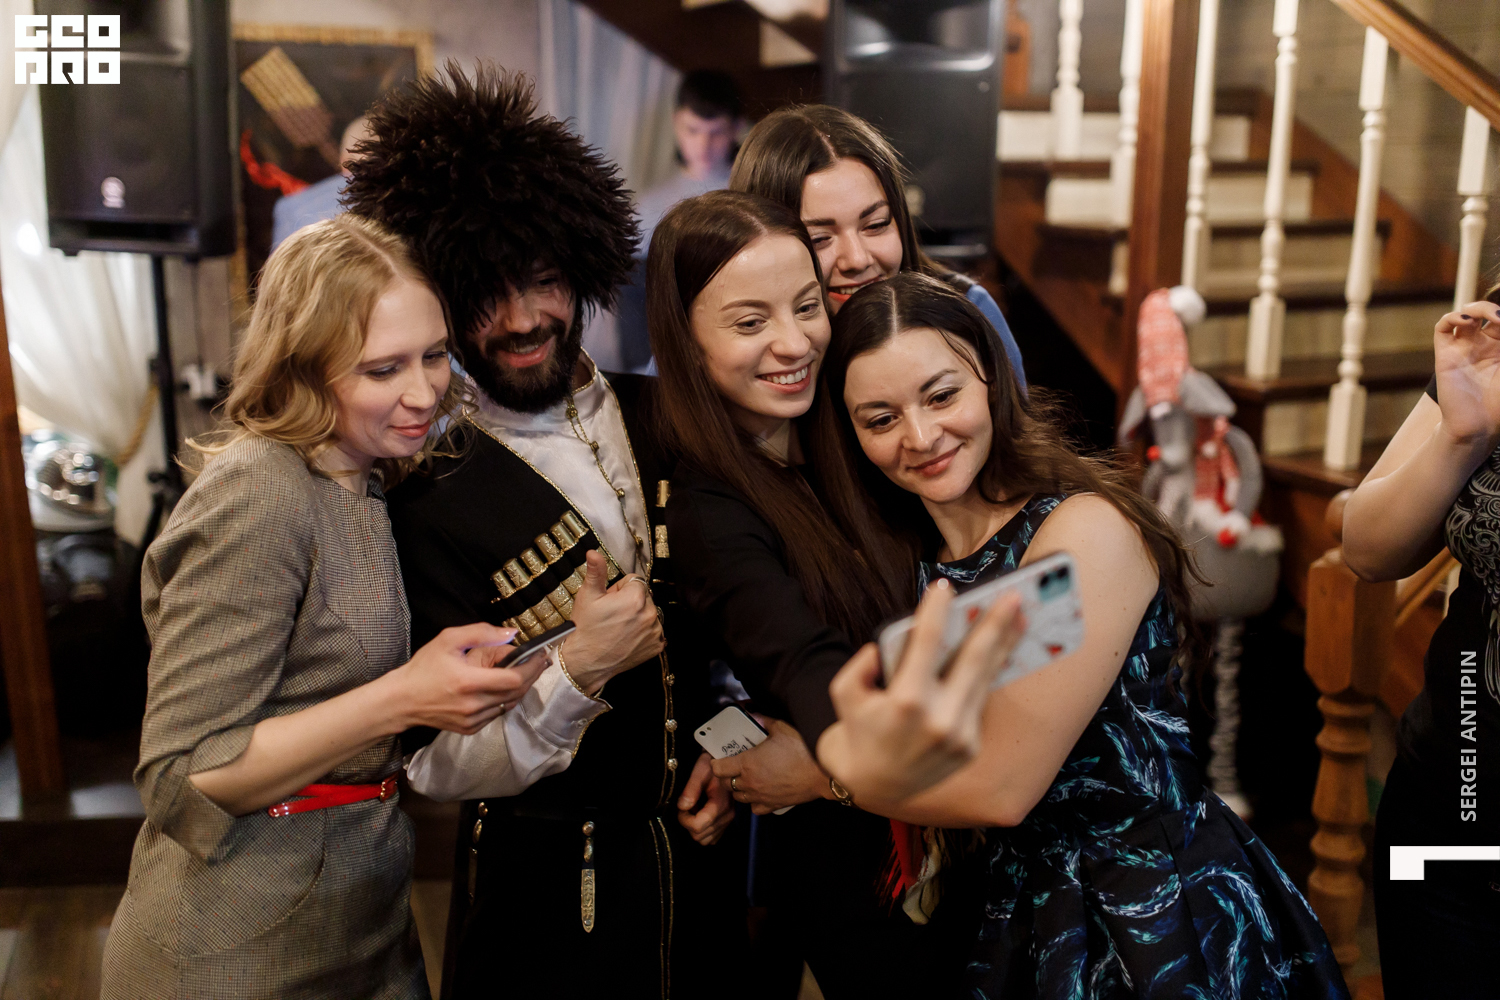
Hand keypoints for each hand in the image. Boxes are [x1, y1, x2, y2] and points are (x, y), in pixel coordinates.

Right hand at [390, 623, 542, 733]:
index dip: (531, 667)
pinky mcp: (470, 728)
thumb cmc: (424, 668)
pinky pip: (497, 713)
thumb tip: (511, 633)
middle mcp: (473, 705)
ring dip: (519, 688)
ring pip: (509, 704)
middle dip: (532, 676)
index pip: (514, 679)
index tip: (539, 656)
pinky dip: (504, 700)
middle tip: (538, 662)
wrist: (402, 700)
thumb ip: (482, 632)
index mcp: (468, 682)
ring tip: (522, 671)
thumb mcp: (448, 639)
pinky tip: (500, 687)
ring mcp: (472, 720)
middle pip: (517, 693)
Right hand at [559, 550, 664, 694]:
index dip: (620, 589)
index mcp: (635, 598)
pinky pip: (655, 632)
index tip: (610, 601)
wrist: (586, 661)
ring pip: (649, 614)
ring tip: (619, 627)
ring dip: (639, 617)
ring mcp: (654, 632)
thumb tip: (594, 552)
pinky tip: (628, 638)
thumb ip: (597, 571)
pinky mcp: (656, 647)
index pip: (635, 581)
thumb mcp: (588, 596)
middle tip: (612, 614)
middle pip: (644, 597)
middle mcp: (650, 614)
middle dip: (630, 602)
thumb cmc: (585, 628)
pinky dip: (644, 633)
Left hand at [676, 753, 734, 844]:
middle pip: (700, 836)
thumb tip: (682, 807)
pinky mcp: (727, 821)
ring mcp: (728, 820)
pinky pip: (712, 837)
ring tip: (694, 809)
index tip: (681, 806)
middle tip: (687, 805)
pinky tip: (701, 814)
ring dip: (695, 827)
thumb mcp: (699, 771)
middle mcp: (727, 816)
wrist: (728, 761)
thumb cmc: (711, 764)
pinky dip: (703, 830)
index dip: (683, 820)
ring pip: (705, 840)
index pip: (697, 827)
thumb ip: (691, 789)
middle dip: (688, 823)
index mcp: (720, 804)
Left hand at [711, 718, 827, 814]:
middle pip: (726, 784)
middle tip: (733, 765)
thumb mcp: (781, 728)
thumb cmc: (802, 749)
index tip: (720, 757)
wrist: (822, 772)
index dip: (716, 762)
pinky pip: (755, 808)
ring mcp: (761, 796)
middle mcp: (750, 782)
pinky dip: (754, 801)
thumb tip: (753, 714)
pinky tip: (760, 792)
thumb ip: (763, 721)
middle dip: (726, 775)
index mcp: (747, 763)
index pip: (718, 768)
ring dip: (739, 788)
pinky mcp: (773, 805)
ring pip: (738, 797)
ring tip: (747, 778)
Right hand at [816, 579, 1024, 805]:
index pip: (926, 644)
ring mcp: (960, 736)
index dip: (936, 612)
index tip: (945, 586)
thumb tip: (890, 645)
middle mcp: (939, 720)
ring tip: (1020, 616)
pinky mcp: (971, 747)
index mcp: (906, 702)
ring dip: (1006, 644)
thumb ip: (861, 663)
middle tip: (1014, 596)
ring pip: (986, 678)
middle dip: (995, 624)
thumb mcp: (844, 692)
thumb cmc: (858, 729)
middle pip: (974, 659)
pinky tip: (1003, 649)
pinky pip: (980, 700)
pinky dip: (991, 672)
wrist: (873, 784)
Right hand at [1433, 300, 1499, 444]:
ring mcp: (1461, 349)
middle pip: (1483, 313)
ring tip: (1491, 316)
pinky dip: (1452, 317)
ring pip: (1464, 315)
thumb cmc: (1499, 403)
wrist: (1479, 425)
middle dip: (1493, 308)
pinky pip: (1442, 328)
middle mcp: (1480, 346)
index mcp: (1499, 348)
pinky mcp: (1444, 355)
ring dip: (1477, 308)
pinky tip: (1466, 320)